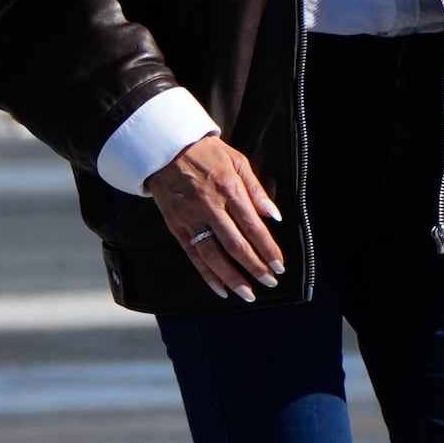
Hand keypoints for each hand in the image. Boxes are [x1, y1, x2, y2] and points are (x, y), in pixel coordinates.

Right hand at [146, 133, 285, 300]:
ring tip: (248, 293)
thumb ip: (256, 190)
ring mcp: (190, 218)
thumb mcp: (237, 162)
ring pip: (212, 255)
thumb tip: (273, 215)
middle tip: (269, 281)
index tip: (279, 265)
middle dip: (255, 266)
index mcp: (228, 189)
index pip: (253, 227)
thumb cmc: (205, 153)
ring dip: (232, 277)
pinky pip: (192, 254)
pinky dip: (206, 274)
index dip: (268, 249)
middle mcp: (209, 206)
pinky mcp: (176, 226)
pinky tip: (220, 288)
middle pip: (235, 245)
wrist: (164, 149)